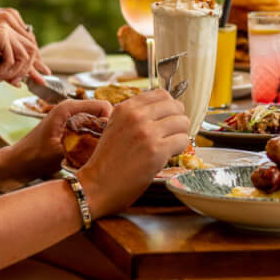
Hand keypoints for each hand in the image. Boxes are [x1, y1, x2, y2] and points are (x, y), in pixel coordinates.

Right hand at [0, 24, 41, 84]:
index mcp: (8, 33)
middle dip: (27, 71)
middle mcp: (9, 29)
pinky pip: (11, 59)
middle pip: (32, 52)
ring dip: (11, 73)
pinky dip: (2, 71)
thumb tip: (19, 83)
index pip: (29, 49)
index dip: (34, 66)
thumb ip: (5, 70)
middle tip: (15, 84)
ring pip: (23, 57)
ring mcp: (6, 30)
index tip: (37, 80)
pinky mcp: (1, 34)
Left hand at [0, 98, 110, 186]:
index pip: (103, 106)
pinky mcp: (70, 130)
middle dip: (109, 130)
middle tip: (110, 149)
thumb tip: (110, 142)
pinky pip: (90, 132)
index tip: (112, 139)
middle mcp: (71, 110)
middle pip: (102, 115)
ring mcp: (71, 120)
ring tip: (101, 153)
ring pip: (98, 125)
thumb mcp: (61, 150)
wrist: (16, 165)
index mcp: (68, 108)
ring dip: (102, 137)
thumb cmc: (33, 157)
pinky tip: (93, 155)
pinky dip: (94, 142)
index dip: (111, 121)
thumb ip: (85, 143)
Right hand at [77, 89, 192, 214]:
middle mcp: (136, 116)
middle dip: (178, 120)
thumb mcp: (115, 127)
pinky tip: (169, 154)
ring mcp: (147, 132)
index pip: (161, 94)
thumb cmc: (107, 161)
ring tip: (170, 144)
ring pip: (182, 122)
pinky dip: (180, 148)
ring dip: (180, 134)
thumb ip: (135, 116)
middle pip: (175, 106)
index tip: (168, 118)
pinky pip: (183, 140)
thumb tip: (162, 111)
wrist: (97, 185)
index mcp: (125, 108)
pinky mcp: (156, 150)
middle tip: (172, 133)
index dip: (169, 107)